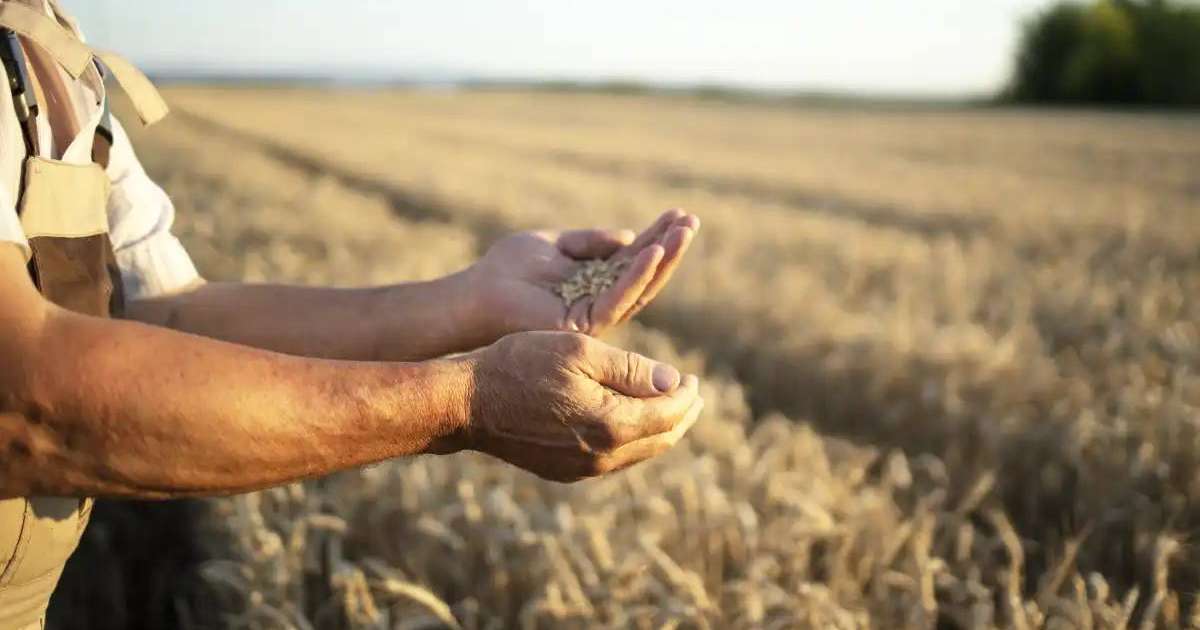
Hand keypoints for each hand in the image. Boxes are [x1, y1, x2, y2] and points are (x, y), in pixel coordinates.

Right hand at [445, 331, 702, 481]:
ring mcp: (583, 469)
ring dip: (659, 429)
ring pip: (639, 452)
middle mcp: (603, 456)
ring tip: (669, 406)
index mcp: (612, 424)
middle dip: (682, 415)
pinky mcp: (566, 470)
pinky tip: (630, 421)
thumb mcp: (580, 351)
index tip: (693, 377)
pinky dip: (633, 439)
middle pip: (661, 439)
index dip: (687, 394)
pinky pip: (615, 459)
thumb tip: (674, 382)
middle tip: (692, 394)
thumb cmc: (521, 364)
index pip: (669, 413)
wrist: (468, 403)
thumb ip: (631, 369)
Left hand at [469, 209, 699, 336]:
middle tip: (692, 221)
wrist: (476, 293)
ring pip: (640, 288)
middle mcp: (600, 301)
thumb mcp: (555, 243)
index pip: (635, 259)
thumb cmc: (507, 268)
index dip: (658, 237)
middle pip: (645, 275)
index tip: (680, 214)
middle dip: (670, 248)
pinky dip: (637, 275)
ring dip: (663, 259)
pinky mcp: (584, 323)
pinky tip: (653, 252)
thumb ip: (589, 240)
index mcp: (594, 282)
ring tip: (683, 232)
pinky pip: (618, 298)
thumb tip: (628, 236)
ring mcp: (595, 315)